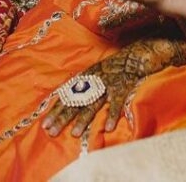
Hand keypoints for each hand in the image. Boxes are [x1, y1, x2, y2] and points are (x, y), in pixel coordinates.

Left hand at [41, 37, 185, 136]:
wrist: (140, 51)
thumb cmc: (120, 65)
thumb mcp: (100, 72)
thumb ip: (88, 85)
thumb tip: (71, 100)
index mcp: (87, 75)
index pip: (67, 94)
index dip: (56, 109)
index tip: (45, 124)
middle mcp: (95, 78)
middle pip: (76, 100)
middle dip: (62, 117)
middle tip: (51, 131)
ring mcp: (109, 81)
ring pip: (93, 102)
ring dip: (84, 118)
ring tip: (75, 133)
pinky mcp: (124, 83)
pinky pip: (117, 100)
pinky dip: (113, 114)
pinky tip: (108, 128)